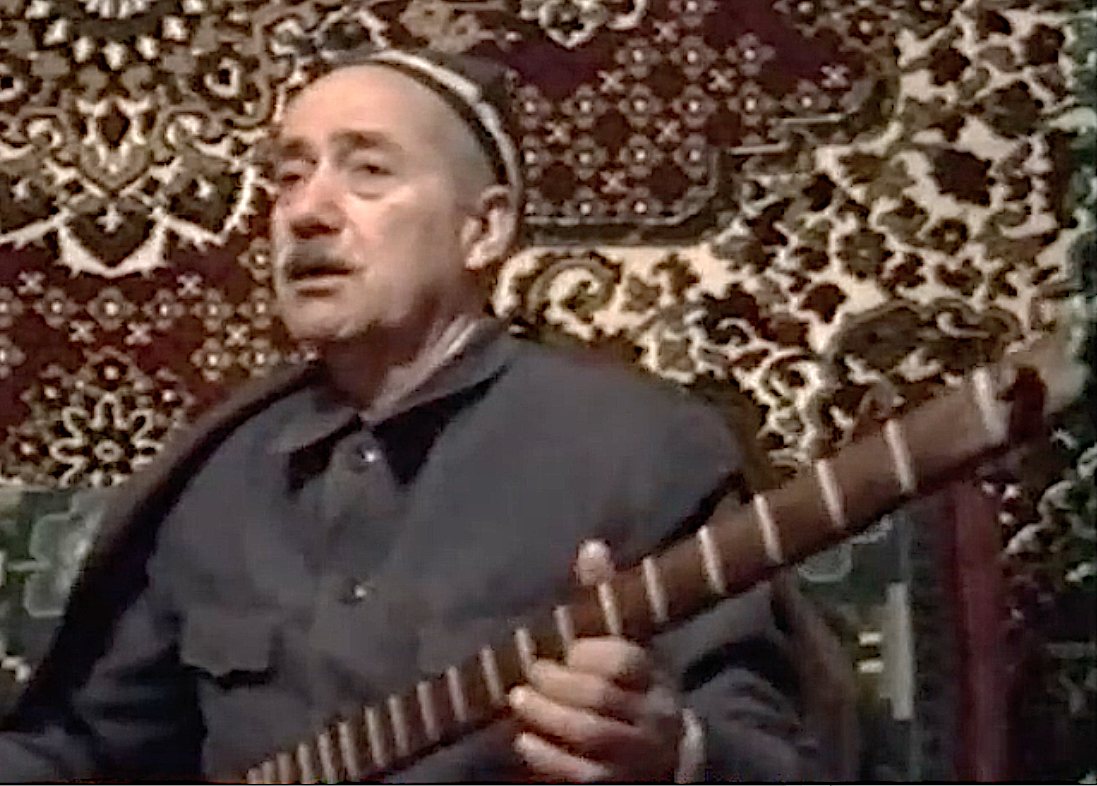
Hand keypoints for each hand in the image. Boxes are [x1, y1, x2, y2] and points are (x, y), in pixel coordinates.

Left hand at [508, 540, 684, 781]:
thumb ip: (606, 597)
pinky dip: (548, 757)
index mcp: (654, 674)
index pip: (625, 661)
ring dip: (548, 717)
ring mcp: (635, 753)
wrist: (672, 750)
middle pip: (602, 699)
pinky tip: (524, 740)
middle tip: (530, 671)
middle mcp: (651, 714)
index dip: (591, 654)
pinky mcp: (616, 782)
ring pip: (592, 737)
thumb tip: (590, 546)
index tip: (567, 648)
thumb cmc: (638, 682)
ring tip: (517, 699)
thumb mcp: (630, 639)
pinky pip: (581, 774)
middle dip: (559, 685)